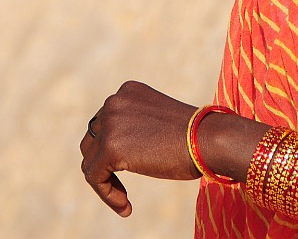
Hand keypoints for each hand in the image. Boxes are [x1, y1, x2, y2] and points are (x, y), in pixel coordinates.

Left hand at [79, 80, 199, 216]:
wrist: (207, 139)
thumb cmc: (192, 136)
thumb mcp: (156, 121)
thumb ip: (134, 125)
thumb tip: (116, 149)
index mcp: (127, 91)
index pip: (104, 124)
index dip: (111, 151)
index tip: (128, 169)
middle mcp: (115, 101)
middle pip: (92, 141)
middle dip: (104, 166)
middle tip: (121, 188)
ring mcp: (111, 122)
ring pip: (90, 161)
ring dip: (105, 183)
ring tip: (125, 199)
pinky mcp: (110, 146)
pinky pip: (94, 177)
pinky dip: (107, 195)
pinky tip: (126, 206)